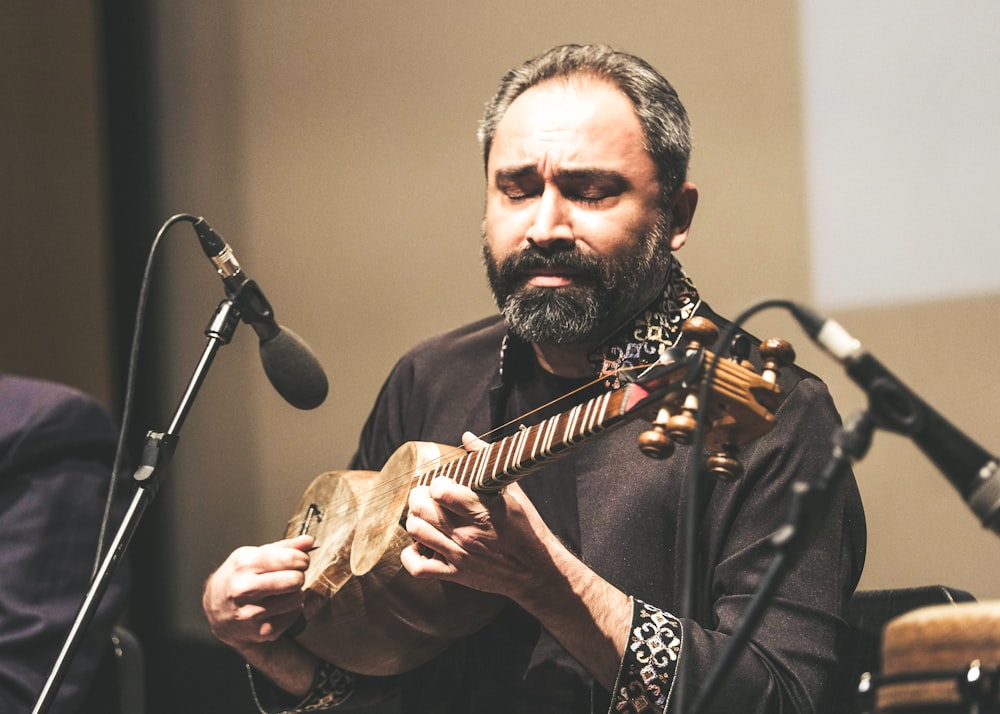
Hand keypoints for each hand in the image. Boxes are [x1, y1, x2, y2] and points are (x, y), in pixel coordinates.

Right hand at [202, 534, 313, 651]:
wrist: (216, 610)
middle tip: (292, 576)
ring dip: (296, 594)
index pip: (287, 559)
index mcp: (244, 565)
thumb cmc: (238, 578)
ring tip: (283, 592)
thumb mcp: (254, 556)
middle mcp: (245, 590)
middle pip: (294, 580)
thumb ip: (283, 547)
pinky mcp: (260, 631)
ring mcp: (252, 613)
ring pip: (296, 599)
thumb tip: (308, 541)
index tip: (301, 560)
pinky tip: (279, 606)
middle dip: (298, 576)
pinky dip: (292, 610)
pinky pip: (293, 616)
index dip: (301, 558)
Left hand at [401, 433, 555, 599]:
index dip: (437, 483)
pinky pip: (417, 568)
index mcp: (483, 511)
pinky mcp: (456, 575)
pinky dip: (411, 555)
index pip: (440, 491)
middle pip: (421, 509)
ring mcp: (460, 556)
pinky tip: (421, 546)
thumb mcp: (513, 491)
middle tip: (428, 497)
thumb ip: (486, 460)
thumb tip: (466, 436)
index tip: (444, 484)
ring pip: (416, 531)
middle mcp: (468, 534)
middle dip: (420, 497)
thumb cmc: (526, 528)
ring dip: (416, 520)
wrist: (537, 571)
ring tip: (427, 518)